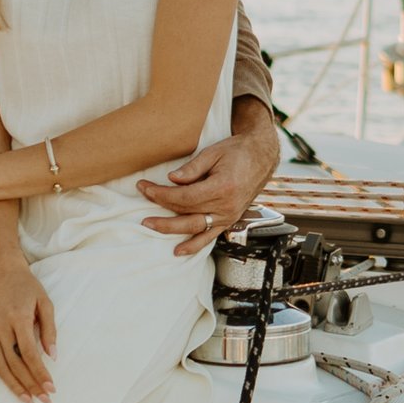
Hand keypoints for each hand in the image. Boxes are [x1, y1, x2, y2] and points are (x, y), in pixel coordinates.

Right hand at [0, 260, 56, 400]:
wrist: (2, 272)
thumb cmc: (27, 287)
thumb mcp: (45, 303)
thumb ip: (49, 330)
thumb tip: (52, 356)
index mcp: (18, 318)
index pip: (30, 354)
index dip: (40, 373)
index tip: (51, 388)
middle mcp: (0, 326)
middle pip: (15, 363)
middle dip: (30, 384)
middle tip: (44, 399)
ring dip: (13, 385)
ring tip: (27, 399)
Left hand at [137, 110, 279, 257]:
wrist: (262, 157)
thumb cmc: (237, 151)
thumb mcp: (214, 152)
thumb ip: (192, 168)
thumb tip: (171, 179)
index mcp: (222, 187)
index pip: (184, 197)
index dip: (161, 194)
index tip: (145, 188)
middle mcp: (226, 206)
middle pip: (186, 213)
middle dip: (160, 211)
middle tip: (142, 209)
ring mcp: (229, 216)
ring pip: (195, 228)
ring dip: (171, 229)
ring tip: (150, 226)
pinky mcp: (230, 220)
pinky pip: (210, 236)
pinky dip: (194, 245)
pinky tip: (178, 251)